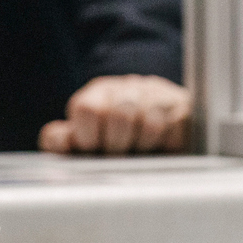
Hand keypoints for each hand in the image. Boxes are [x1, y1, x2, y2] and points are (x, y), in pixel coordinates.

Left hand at [39, 74, 191, 154]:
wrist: (160, 126)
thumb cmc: (113, 139)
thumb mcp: (82, 137)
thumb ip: (61, 139)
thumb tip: (58, 138)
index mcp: (99, 92)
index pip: (87, 109)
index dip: (87, 137)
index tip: (91, 149)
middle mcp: (128, 87)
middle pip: (120, 115)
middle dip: (116, 145)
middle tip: (118, 154)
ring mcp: (158, 95)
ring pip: (149, 124)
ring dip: (142, 147)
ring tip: (139, 151)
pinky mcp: (184, 107)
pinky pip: (174, 129)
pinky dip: (165, 145)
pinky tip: (160, 147)